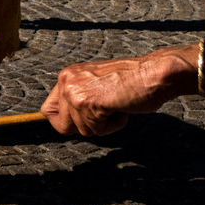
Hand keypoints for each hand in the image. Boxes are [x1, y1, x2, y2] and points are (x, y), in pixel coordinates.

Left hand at [40, 49, 190, 136]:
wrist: (156, 73)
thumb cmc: (135, 82)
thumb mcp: (98, 86)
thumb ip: (82, 99)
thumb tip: (66, 125)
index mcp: (68, 75)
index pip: (48, 110)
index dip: (64, 122)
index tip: (84, 122)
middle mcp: (66, 80)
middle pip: (62, 126)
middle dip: (87, 126)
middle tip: (107, 111)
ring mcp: (74, 91)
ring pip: (82, 130)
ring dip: (104, 125)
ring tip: (119, 105)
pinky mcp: (86, 102)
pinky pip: (96, 130)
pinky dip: (113, 125)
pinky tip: (123, 107)